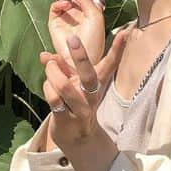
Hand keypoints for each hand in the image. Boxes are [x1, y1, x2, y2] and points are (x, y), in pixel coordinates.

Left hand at [40, 28, 130, 146]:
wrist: (76, 139)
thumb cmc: (74, 104)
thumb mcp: (73, 84)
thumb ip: (60, 67)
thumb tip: (44, 55)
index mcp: (97, 84)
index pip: (110, 64)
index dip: (118, 49)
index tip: (126, 31)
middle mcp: (91, 96)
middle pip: (88, 75)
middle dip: (80, 56)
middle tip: (73, 38)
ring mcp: (80, 110)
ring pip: (64, 85)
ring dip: (52, 72)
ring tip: (49, 66)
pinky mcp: (66, 120)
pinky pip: (53, 98)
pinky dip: (46, 87)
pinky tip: (48, 87)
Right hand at [47, 0, 109, 66]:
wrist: (81, 58)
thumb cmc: (94, 40)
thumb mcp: (96, 17)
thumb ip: (86, 0)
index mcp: (94, 12)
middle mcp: (80, 12)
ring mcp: (67, 16)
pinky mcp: (55, 22)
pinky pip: (56, 7)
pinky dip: (60, 2)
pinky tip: (66, 3)